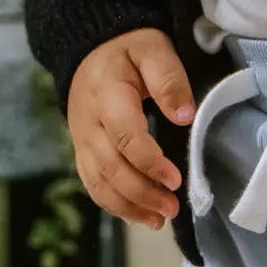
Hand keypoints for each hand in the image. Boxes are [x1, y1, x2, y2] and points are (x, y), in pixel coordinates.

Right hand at [67, 27, 195, 230]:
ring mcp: (81, 139)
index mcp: (107, 95)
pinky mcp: (81, 150)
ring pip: (98, 181)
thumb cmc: (129, 48)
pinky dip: (113, 204)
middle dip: (142, 193)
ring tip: (158, 220)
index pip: (125, 136)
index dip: (149, 162)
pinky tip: (138, 215)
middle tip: (172, 208)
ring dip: (127, 206)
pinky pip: (91, 183)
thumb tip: (185, 116)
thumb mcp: (153, 49)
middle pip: (110, 167)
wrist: (89, 46)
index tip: (176, 180)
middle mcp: (88, 122)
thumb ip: (169, 79)